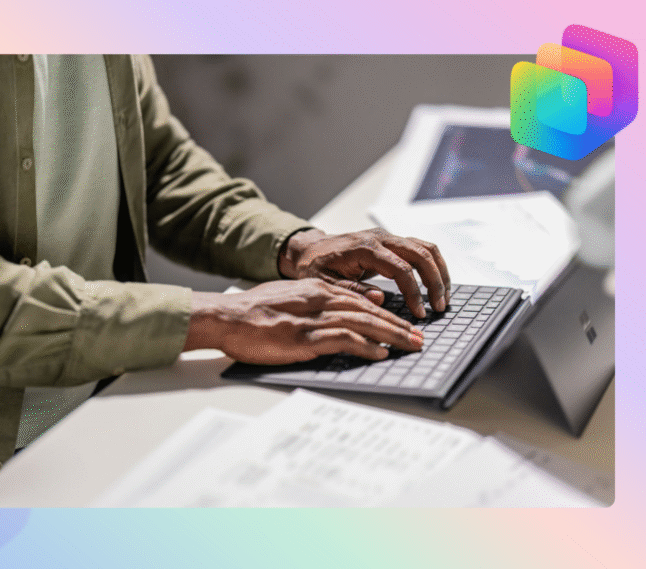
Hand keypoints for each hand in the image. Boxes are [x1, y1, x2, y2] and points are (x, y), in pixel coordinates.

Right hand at [184, 279, 423, 364]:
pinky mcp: (304, 338)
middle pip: (370, 310)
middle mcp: (320, 300)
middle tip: (419, 338)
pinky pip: (343, 339)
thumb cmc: (252, 312)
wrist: (226, 317)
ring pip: (363, 323)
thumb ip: (319, 298)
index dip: (387, 313)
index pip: (361, 300)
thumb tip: (349, 305)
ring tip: (410, 346)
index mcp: (317, 290)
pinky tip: (379, 353)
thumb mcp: (290, 296)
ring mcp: (313, 319)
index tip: (404, 324)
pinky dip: (365, 346)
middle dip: (398, 324)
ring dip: (391, 335)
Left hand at [278, 228, 450, 317]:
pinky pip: (421, 249)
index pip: (401, 269)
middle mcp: (381, 238)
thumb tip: (380, 298)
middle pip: (421, 254)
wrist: (310, 249)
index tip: (419, 313)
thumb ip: (352, 290)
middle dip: (435, 282)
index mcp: (365, 248)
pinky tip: (436, 285)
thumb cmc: (315, 267)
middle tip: (439, 307)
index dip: (414, 292)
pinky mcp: (392, 242)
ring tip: (443, 298)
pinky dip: (433, 266)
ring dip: (439, 272)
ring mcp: (389, 237)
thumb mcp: (325, 283)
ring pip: (426, 248)